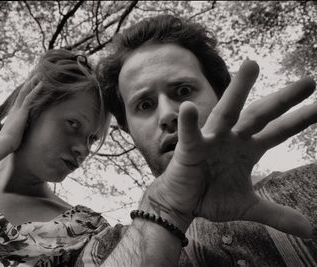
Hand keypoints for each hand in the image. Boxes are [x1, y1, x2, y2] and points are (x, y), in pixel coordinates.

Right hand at [0, 75, 41, 151]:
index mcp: (14, 114)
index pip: (21, 100)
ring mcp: (18, 110)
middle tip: (35, 74)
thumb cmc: (7, 144)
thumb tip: (19, 134)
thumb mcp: (14, 135)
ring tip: (40, 73)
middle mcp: (15, 109)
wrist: (2, 145)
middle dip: (29, 83)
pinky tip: (42, 83)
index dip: (26, 91)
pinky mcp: (22, 112)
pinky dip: (36, 90)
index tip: (30, 84)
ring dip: (33, 82)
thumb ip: (18, 131)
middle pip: (23, 92)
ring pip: (26, 92)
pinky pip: (30, 98)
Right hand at [152, 61, 316, 237]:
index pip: (278, 132)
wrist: (180, 204)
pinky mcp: (189, 149)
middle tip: (308, 82)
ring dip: (237, 90)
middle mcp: (232, 140)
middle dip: (282, 100)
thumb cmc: (209, 197)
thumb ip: (276, 213)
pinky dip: (188, 122)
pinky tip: (188, 108)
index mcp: (247, 150)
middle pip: (259, 115)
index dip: (298, 120)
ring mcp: (211, 141)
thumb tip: (310, 229)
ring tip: (251, 66)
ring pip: (226, 113)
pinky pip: (190, 135)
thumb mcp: (248, 206)